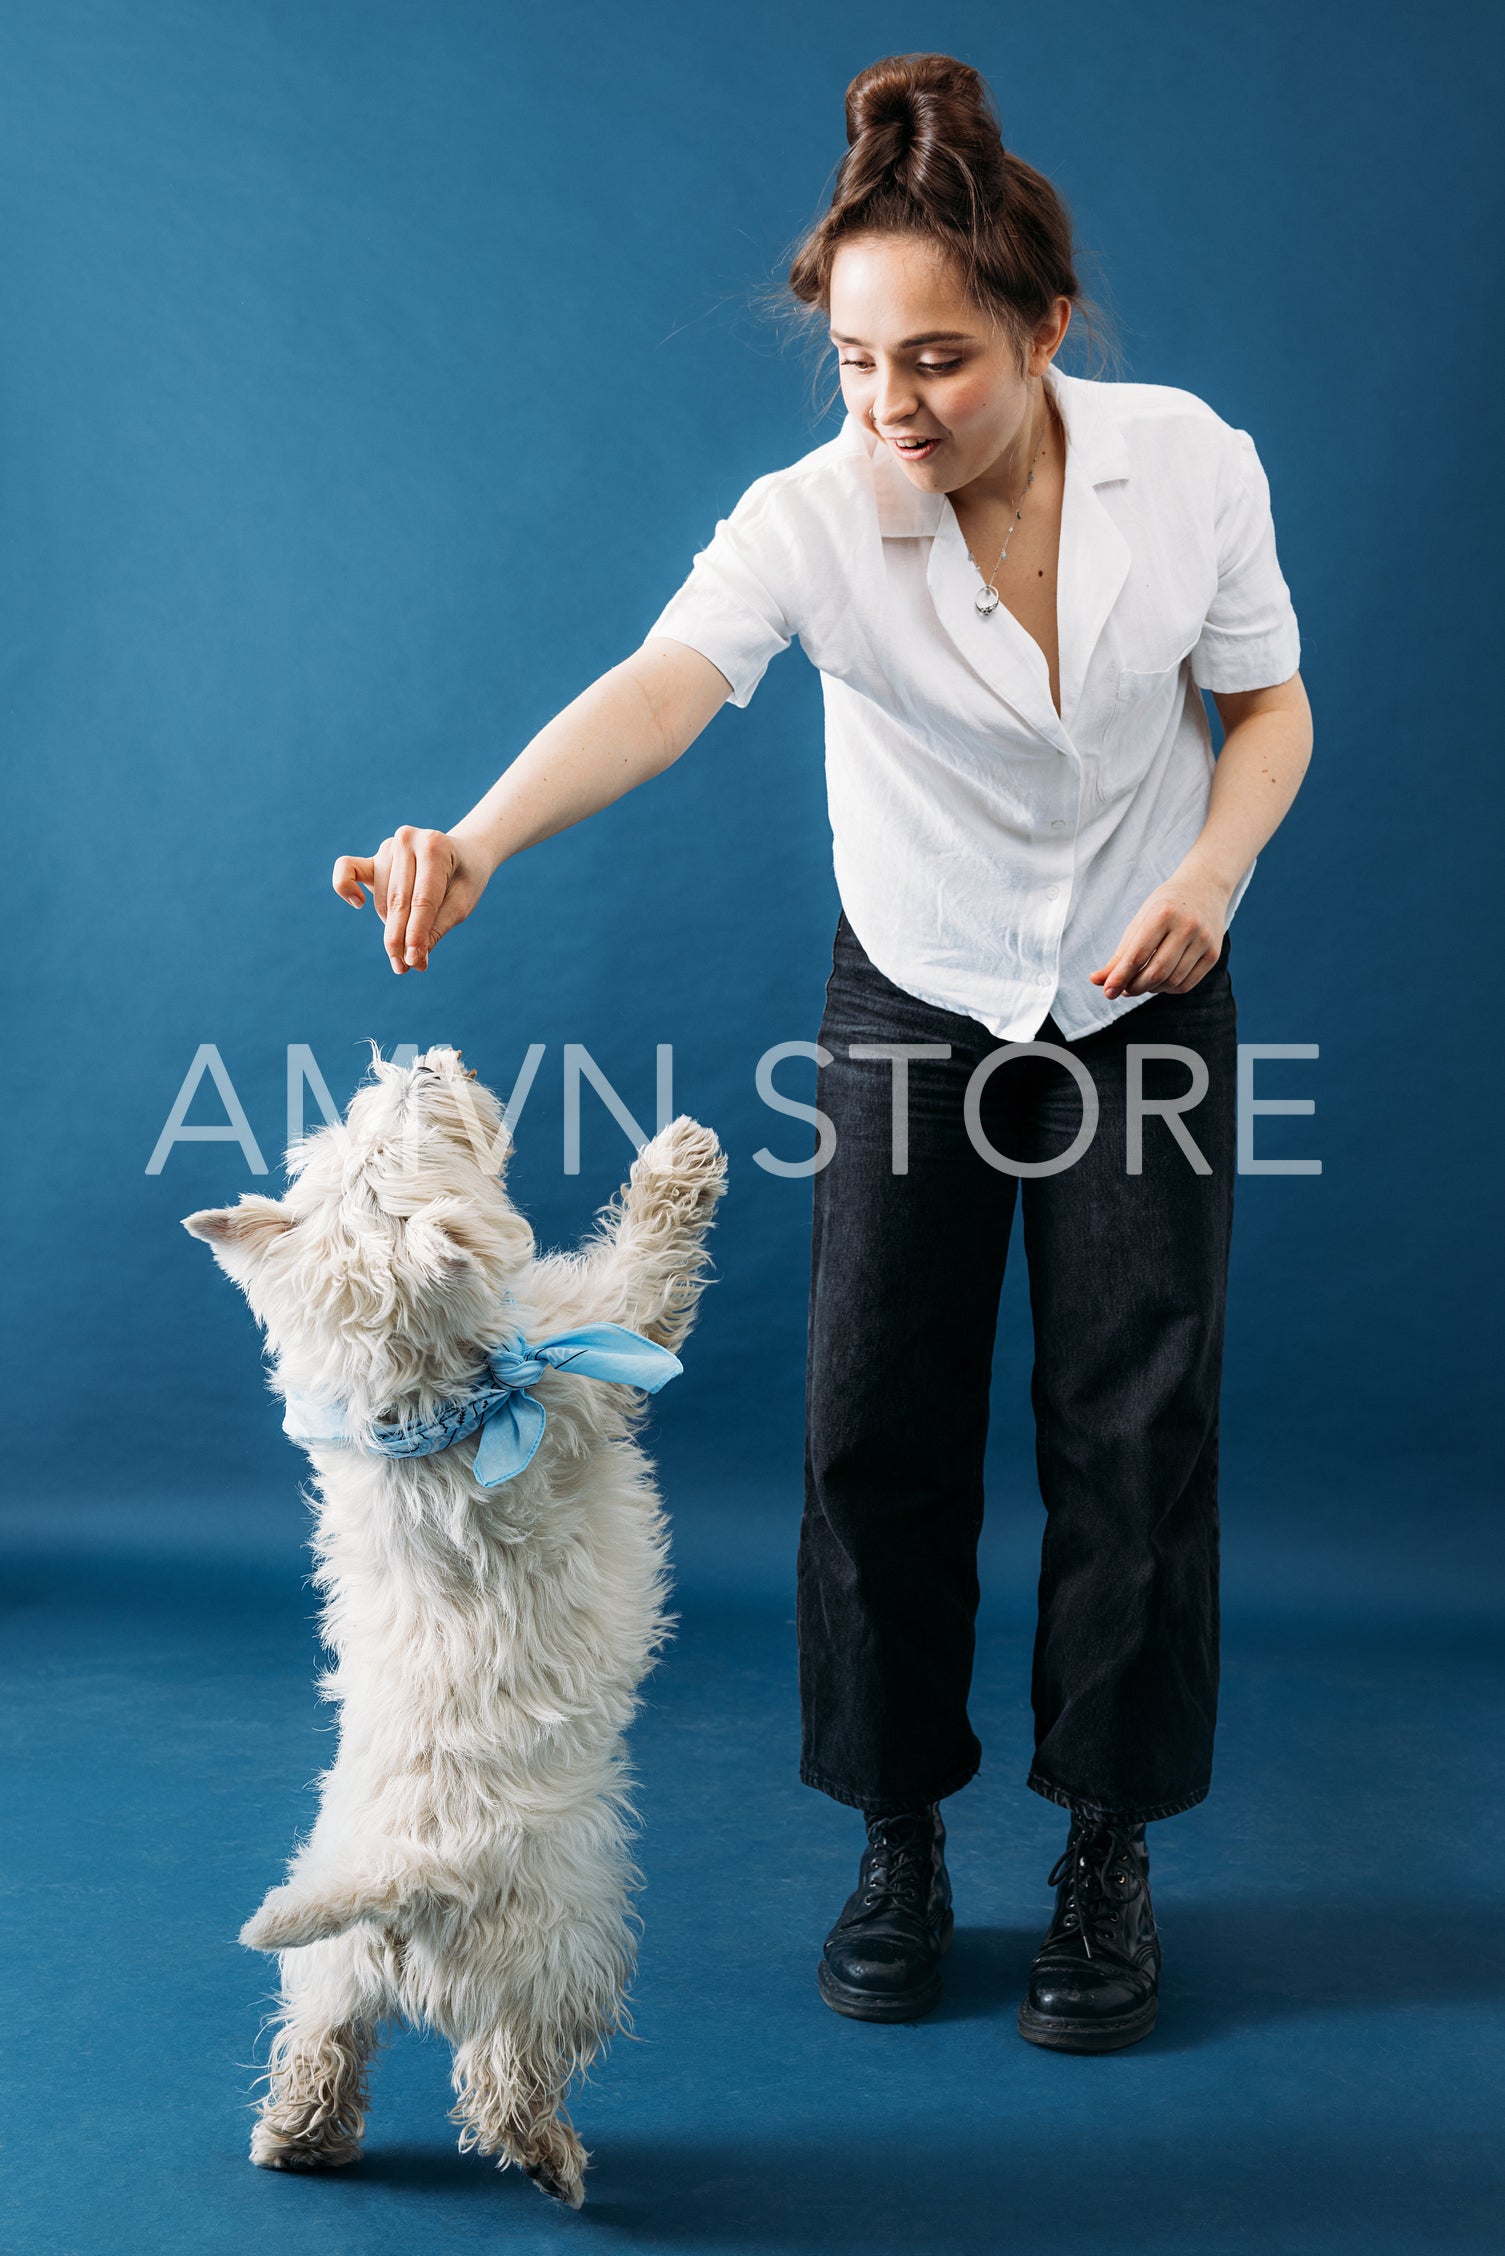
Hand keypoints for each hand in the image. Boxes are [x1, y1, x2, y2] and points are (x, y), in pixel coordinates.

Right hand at [332, 826, 493, 973]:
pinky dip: (345, 887)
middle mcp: (408, 840)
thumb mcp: (462, 904)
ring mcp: (388, 846)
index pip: (422, 899)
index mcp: (435, 847)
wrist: (463, 853)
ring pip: (383, 900)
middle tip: (403, 969)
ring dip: (394, 926)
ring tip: (411, 939)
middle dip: (399, 939)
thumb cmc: (465, 879)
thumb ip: (437, 928)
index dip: (416, 934)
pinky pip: (346, 869)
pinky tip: (358, 903)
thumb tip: (413, 961)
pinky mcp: (374, 857)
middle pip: (398, 901)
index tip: (413, 962)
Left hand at [1089, 865, 1229, 998]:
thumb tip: (1096, 981)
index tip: (1107, 992)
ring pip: (1172, 981)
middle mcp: (1187, 926)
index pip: (1138, 955)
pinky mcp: (1214, 953)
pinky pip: (1187, 984)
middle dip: (1135, 987)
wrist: (1204, 887)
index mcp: (1163, 913)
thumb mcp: (1140, 921)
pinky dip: (1168, 989)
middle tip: (1123, 990)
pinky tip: (1159, 983)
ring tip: (1140, 983)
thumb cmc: (1165, 905)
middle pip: (1156, 972)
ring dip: (1151, 989)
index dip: (1120, 977)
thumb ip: (1120, 954)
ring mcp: (1204, 940)